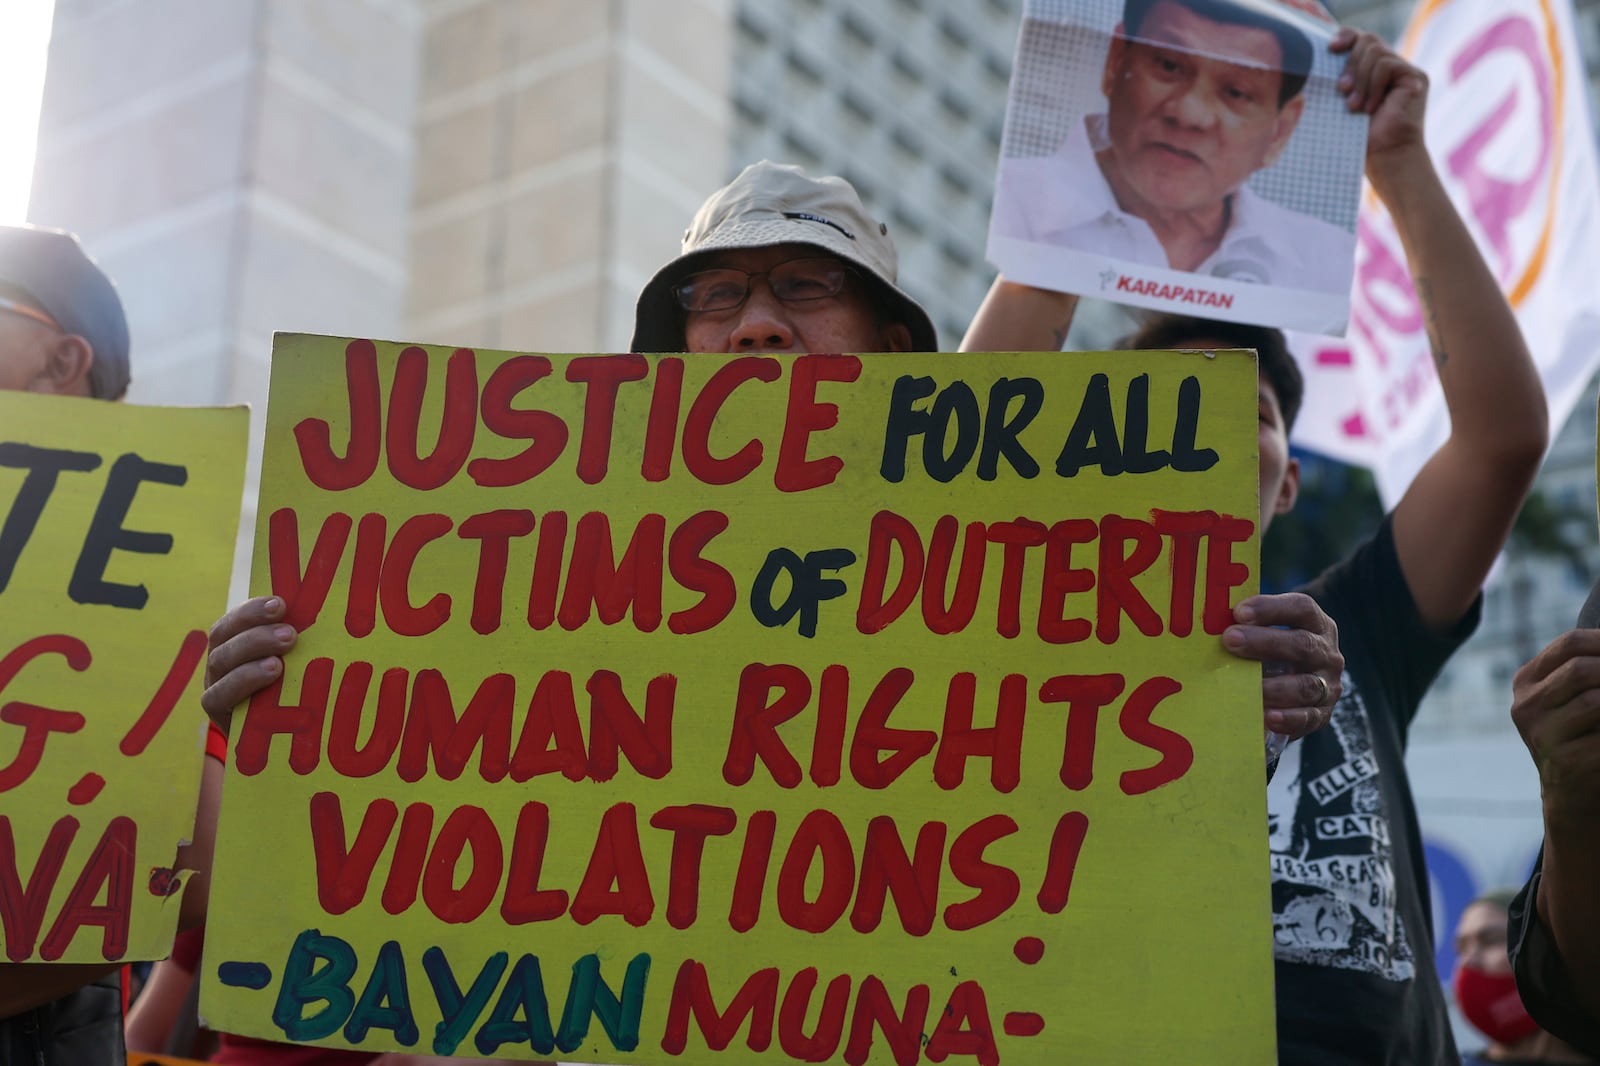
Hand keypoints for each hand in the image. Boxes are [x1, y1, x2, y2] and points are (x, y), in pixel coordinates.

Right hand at [201, 596, 297, 728]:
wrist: (280, 741)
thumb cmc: (294, 690)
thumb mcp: (297, 662)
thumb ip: (302, 641)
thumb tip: (334, 615)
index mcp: (235, 640)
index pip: (234, 619)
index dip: (252, 610)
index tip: (281, 604)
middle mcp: (220, 661)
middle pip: (224, 638)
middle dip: (256, 633)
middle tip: (290, 635)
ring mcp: (215, 685)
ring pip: (220, 664)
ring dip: (250, 659)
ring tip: (278, 664)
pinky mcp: (219, 713)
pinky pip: (217, 697)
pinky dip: (242, 684)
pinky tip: (269, 679)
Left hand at [1223, 593, 1342, 740]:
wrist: (1298, 686)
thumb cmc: (1271, 651)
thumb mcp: (1267, 633)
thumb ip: (1246, 627)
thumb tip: (1206, 626)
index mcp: (1314, 623)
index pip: (1301, 608)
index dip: (1271, 609)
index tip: (1239, 612)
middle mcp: (1326, 653)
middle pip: (1302, 645)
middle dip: (1265, 642)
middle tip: (1230, 640)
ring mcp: (1328, 685)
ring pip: (1306, 685)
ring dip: (1274, 687)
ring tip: (1245, 687)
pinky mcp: (1322, 714)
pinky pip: (1308, 718)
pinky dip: (1288, 718)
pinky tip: (1266, 717)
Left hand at [1330, 28, 1428, 176]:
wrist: (1385, 159)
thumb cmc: (1360, 139)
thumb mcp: (1343, 103)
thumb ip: (1341, 80)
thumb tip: (1323, 58)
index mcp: (1372, 71)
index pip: (1361, 39)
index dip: (1346, 37)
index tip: (1330, 49)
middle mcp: (1391, 67)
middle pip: (1368, 41)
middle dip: (1350, 64)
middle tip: (1341, 90)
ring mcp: (1405, 71)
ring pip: (1376, 52)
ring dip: (1360, 79)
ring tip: (1355, 107)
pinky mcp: (1415, 77)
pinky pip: (1387, 65)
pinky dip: (1373, 85)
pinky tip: (1370, 107)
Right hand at [1511, 629, 1599, 827]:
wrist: (1574, 795)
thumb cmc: (1583, 736)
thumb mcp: (1572, 697)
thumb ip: (1588, 669)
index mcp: (1527, 682)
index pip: (1570, 643)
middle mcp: (1526, 706)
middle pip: (1582, 669)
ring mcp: (1541, 736)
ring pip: (1594, 701)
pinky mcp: (1564, 763)